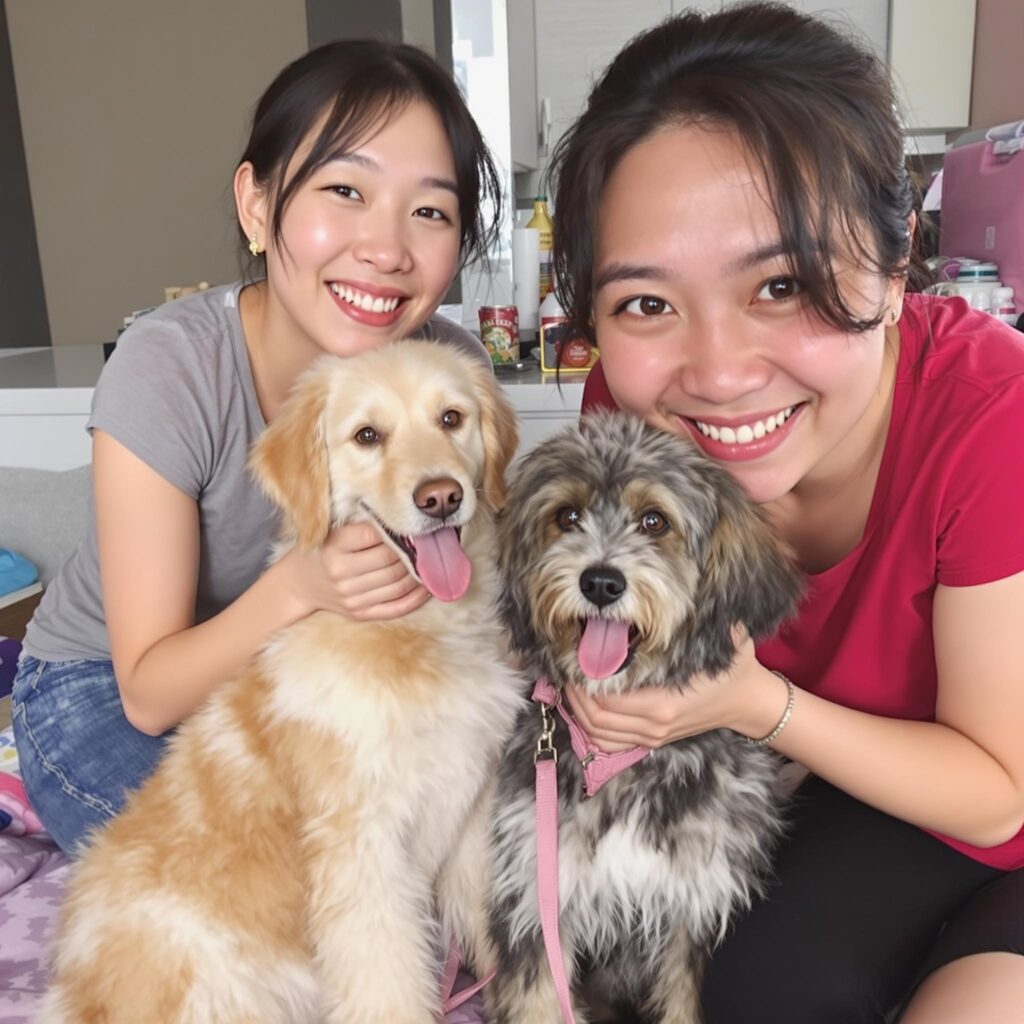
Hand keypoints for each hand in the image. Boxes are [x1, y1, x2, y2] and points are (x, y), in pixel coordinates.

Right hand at [286, 523, 429, 621]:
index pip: (374, 535)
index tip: (411, 524)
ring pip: (397, 584)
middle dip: (412, 551)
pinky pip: (396, 607)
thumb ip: (362, 525)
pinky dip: (416, 598)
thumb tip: (401, 521)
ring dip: (418, 572)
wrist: (299, 583)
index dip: (396, 529)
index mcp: (334, 546)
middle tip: (426, 542)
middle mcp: (341, 573)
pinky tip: (427, 585)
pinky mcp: (359, 613)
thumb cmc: (323, 550)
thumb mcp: (333, 531)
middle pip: (390, 560)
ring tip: (429, 561)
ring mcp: (351, 596)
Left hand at [565, 628, 782, 750]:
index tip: (573, 656)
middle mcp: (655, 725)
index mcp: (664, 702)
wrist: (748, 701)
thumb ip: (700, 618)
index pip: (606, 699)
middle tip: (565, 667)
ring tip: (571, 683)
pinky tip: (584, 705)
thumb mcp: (721, 636)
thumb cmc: (732, 665)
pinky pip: (610, 743)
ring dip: (578, 711)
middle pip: (595, 719)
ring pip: (599, 733)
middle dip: (574, 694)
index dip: (582, 681)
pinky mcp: (653, 740)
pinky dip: (591, 728)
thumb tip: (678, 587)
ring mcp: (653, 736)